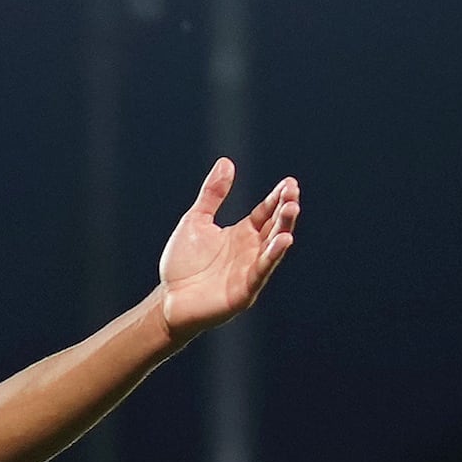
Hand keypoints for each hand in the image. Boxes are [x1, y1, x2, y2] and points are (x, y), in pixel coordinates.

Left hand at [153, 161, 299, 337]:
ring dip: (284, 228)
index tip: (289, 183)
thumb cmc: (182, 264)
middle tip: (292, 192)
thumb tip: (226, 162)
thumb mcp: (196, 221)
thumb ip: (212, 195)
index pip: (266, 213)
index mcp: (242, 234)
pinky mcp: (245, 290)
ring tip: (292, 208)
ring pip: (273, 247)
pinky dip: (272, 256)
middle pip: (274, 226)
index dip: (277, 198)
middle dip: (285, 209)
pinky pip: (262, 271)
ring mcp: (250, 270)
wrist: (169, 299)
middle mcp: (251, 250)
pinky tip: (284, 241)